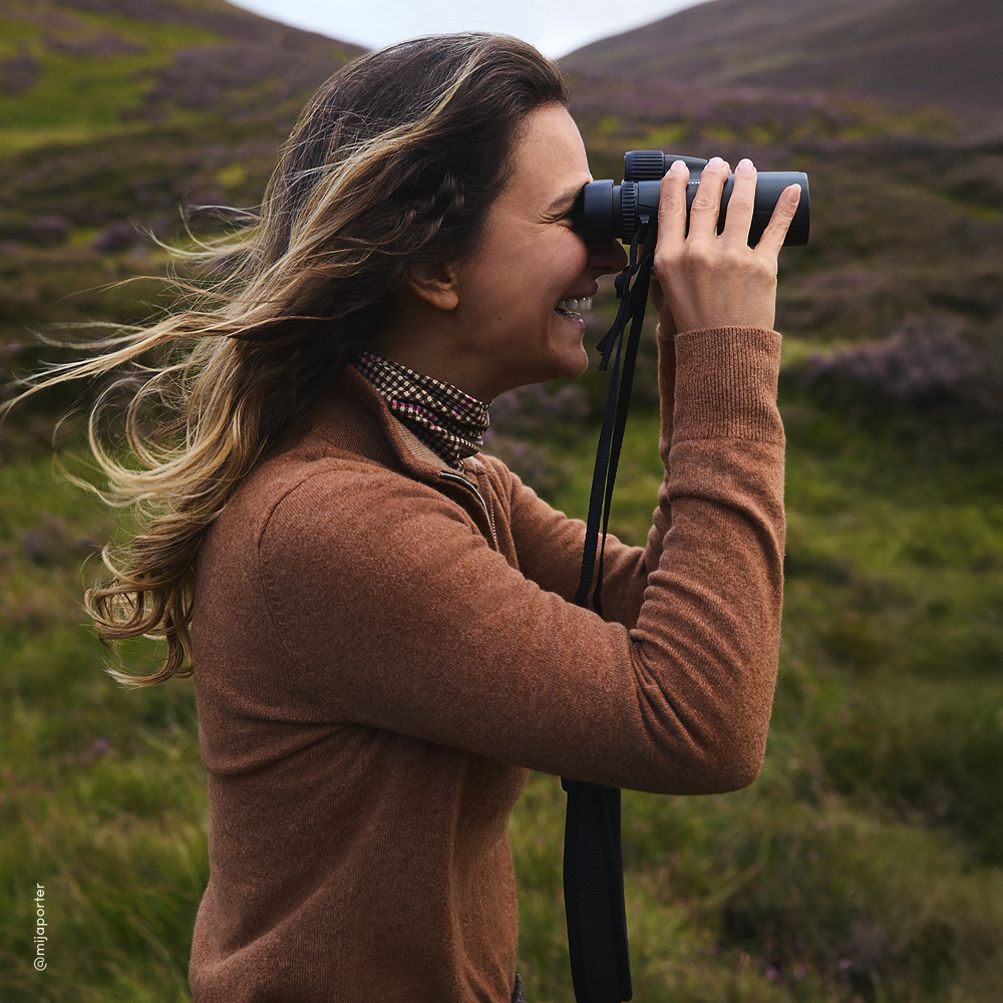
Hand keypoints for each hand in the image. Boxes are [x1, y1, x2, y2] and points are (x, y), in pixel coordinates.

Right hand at [647, 156, 800, 334]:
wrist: (722, 353)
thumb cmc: (691, 325)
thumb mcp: (664, 294)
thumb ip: (657, 265)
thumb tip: (648, 238)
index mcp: (670, 259)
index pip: (670, 209)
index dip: (675, 183)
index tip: (681, 168)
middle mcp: (700, 253)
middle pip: (706, 200)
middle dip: (713, 175)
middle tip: (719, 163)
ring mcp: (733, 258)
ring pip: (740, 205)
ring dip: (745, 180)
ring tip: (747, 167)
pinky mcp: (762, 267)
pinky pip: (775, 228)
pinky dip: (785, 206)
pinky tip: (791, 190)